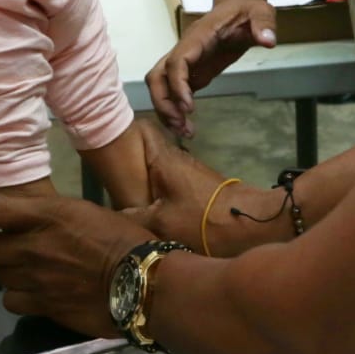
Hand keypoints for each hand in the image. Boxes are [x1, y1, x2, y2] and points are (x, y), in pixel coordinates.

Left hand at [0, 193, 153, 337]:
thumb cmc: (125, 239)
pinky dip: (20, 296)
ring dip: (8, 272)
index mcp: (47, 215)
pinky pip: (14, 302)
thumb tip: (45, 219)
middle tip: (3, 246)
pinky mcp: (43, 306)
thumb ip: (57, 217)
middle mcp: (33, 246)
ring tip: (27, 271)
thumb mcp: (88, 212)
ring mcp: (35, 279)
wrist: (142, 282)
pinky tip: (34, 293)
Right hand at [122, 131, 282, 255]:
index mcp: (163, 159)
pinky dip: (157, 192)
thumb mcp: (161, 222)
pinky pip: (169, 182)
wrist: (246, 222)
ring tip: (125, 198)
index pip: (141, 131)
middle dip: (129, 164)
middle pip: (146, 152)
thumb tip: (115, 216)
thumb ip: (134, 217)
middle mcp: (176, 158)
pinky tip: (149, 210)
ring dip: (143, 181)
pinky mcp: (197, 186)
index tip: (107, 144)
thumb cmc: (202, 218)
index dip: (124, 133)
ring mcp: (188, 172)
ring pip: (157, 170)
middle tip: (110, 180)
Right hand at [147, 0, 276, 136]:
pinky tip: (186, 127)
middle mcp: (185, 50)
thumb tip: (267, 41)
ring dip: (166, 110)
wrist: (239, 7)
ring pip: (160, 86)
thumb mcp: (260, 12)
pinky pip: (173, 92)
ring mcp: (186, 62)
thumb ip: (263, 24)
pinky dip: (175, 111)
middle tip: (182, 126)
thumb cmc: (247, 10)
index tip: (189, 107)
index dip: (177, 85)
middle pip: (157, 76)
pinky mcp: (192, 72)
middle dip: (164, 103)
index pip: (176, 61)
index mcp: (198, 37)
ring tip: (185, 132)